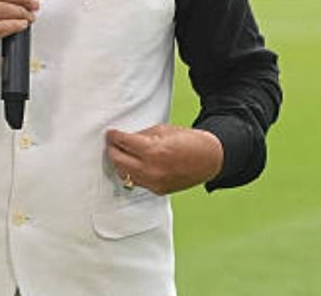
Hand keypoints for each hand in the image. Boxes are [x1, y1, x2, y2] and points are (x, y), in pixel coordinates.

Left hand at [106, 124, 223, 194]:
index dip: (114, 136)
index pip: (123, 143)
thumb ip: (143, 135)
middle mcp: (151, 169)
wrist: (209, 159)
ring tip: (121, 154)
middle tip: (112, 143)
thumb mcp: (164, 130)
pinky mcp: (157, 190)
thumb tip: (126, 139)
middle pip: (118, 161)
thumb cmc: (190, 141)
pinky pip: (138, 182)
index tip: (111, 134)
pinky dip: (133, 173)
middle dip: (113, 150)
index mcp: (153, 151)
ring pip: (125, 175)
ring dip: (121, 163)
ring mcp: (154, 182)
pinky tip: (135, 165)